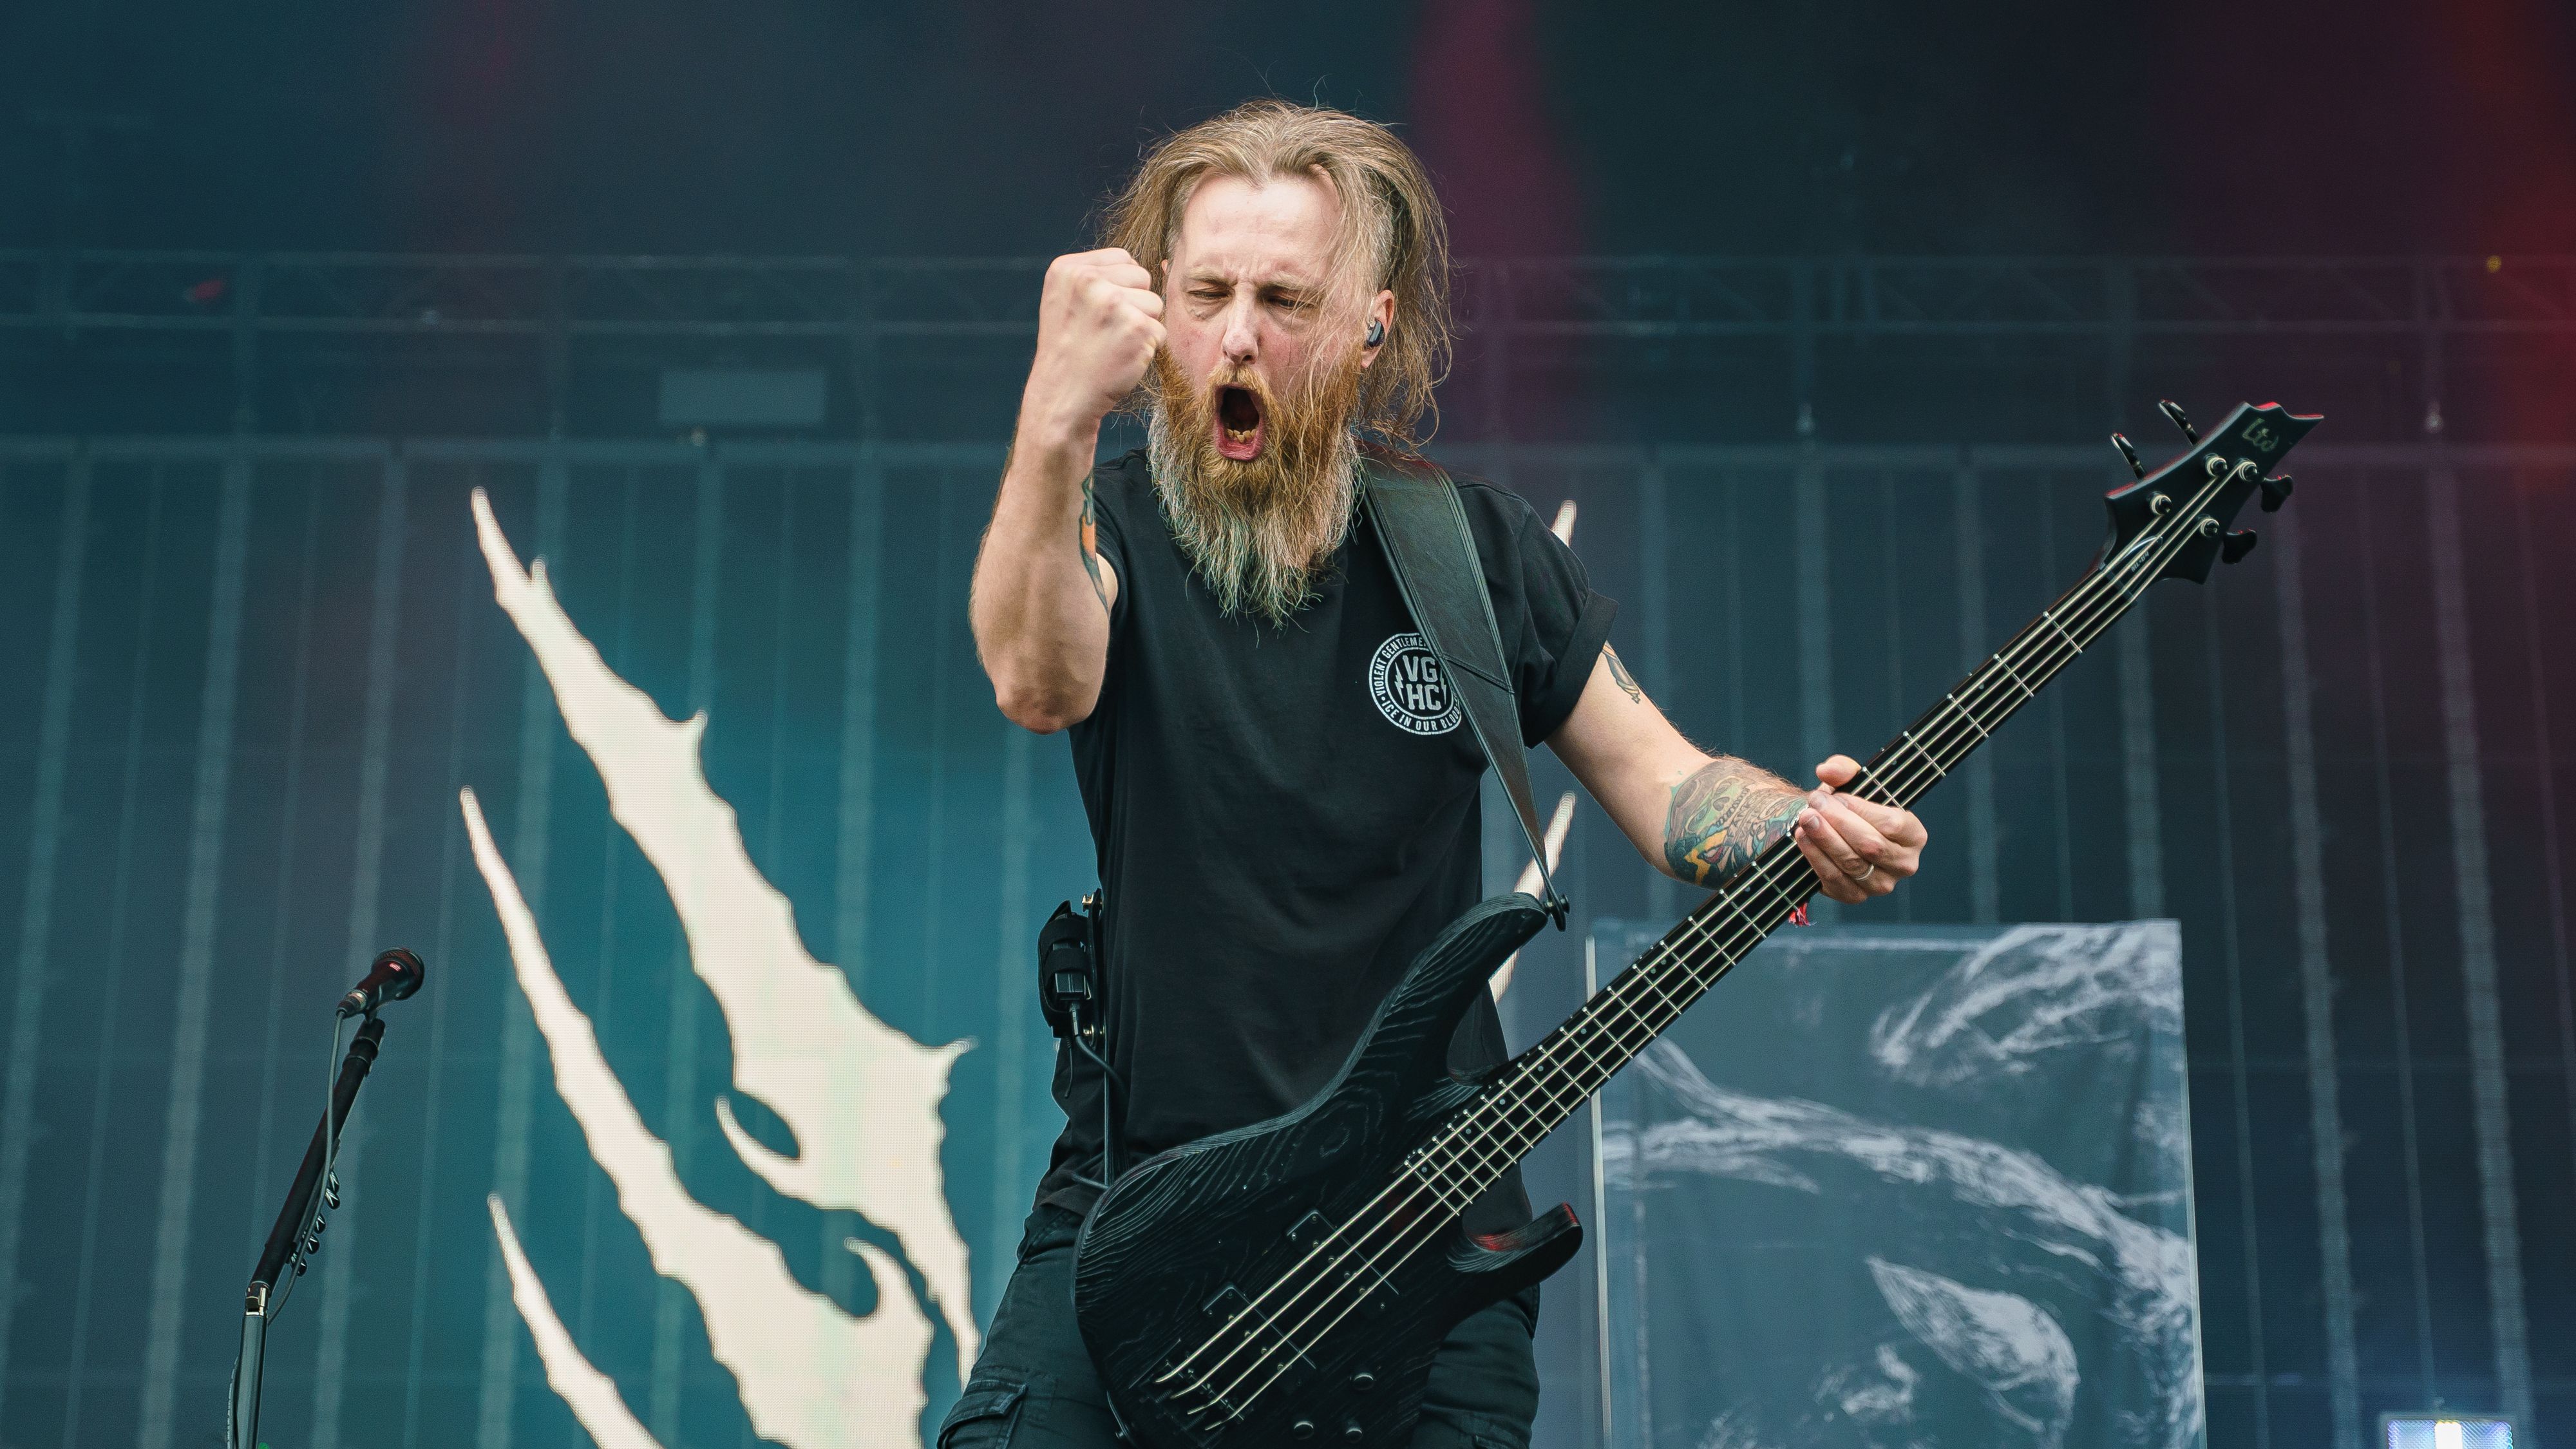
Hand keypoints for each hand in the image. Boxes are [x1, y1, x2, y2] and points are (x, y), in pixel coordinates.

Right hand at [1022, 248, 1166, 437]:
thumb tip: (1159, 265)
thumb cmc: (1071, 350)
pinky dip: (1148, 347)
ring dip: (1143, 325)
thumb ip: (1099, 276)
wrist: (1062, 397)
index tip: (1099, 313)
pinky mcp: (1136, 327)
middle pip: (1142, 277)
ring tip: (1113, 344)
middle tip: (1106, 331)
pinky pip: (1160, 330)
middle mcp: (1088, 281)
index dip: (1120, 287)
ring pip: (1155, 303)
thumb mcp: (1068, 300)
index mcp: (1068, 269)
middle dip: (1134, 304)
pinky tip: (1122, 358)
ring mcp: (1113, 303)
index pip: (1122, 258)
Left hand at [1791, 755, 1926, 903]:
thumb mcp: (1849, 781)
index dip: (1862, 810)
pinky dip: (1816, 858)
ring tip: (1805, 818)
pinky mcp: (1855, 896)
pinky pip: (1835, 880)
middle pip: (1871, 845)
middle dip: (1839, 823)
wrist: (1830, 830)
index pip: (1892, 824)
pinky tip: (1803, 838)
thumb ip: (1843, 769)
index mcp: (1914, 835)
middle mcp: (1904, 864)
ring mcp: (1881, 884)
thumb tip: (1826, 770)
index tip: (1837, 796)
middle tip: (1814, 804)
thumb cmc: (1847, 805)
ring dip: (1825, 839)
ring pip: (1851, 863)